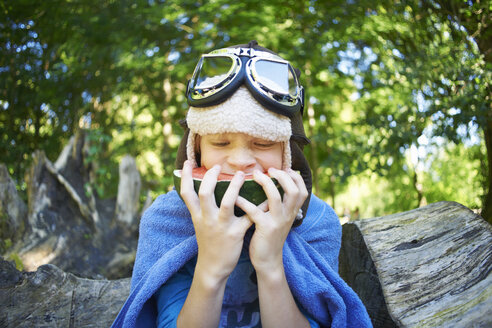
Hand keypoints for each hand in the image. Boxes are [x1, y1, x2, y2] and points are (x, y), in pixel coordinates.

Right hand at [179, 160, 252, 282]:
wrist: (212, 267)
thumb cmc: (208, 242)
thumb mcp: (199, 224)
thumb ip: (200, 207)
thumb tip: (201, 188)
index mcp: (197, 215)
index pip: (186, 193)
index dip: (185, 176)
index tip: (188, 161)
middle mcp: (207, 218)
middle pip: (205, 193)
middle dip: (211, 177)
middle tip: (218, 166)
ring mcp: (221, 226)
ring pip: (227, 203)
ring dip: (234, 187)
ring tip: (241, 175)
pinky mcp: (235, 234)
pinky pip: (249, 218)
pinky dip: (258, 208)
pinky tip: (266, 200)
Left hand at [235, 168, 307, 273]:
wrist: (268, 260)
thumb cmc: (270, 235)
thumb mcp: (280, 219)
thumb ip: (280, 204)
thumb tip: (274, 184)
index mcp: (292, 212)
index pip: (302, 190)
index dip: (295, 177)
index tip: (285, 168)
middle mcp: (288, 215)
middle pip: (293, 190)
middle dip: (282, 176)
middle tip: (269, 170)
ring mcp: (277, 222)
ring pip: (276, 197)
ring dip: (265, 183)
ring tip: (255, 175)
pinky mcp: (264, 228)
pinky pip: (255, 211)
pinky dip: (244, 202)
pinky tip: (236, 197)